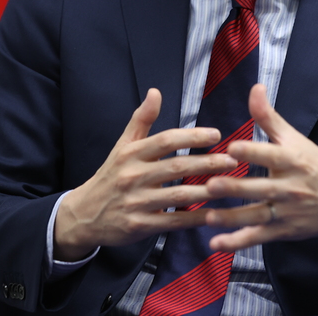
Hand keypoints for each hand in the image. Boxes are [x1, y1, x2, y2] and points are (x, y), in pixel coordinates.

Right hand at [53, 88, 238, 260]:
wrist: (84, 214)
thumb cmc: (110, 176)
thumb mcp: (122, 146)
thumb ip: (141, 120)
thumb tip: (155, 92)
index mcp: (131, 154)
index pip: (165, 141)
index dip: (192, 137)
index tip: (216, 135)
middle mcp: (133, 176)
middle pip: (176, 167)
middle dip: (207, 163)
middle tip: (233, 160)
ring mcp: (136, 202)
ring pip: (178, 195)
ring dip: (206, 190)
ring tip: (230, 185)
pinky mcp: (140, 226)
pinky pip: (173, 221)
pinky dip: (194, 218)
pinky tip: (213, 214)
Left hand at [204, 84, 317, 254]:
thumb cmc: (315, 166)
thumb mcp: (295, 139)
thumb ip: (270, 116)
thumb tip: (255, 87)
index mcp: (293, 161)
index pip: (271, 155)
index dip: (252, 151)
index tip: (232, 147)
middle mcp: (290, 187)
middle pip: (261, 188)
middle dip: (236, 188)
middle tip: (211, 185)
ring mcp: (286, 212)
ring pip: (257, 216)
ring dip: (232, 218)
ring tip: (208, 216)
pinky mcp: (282, 231)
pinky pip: (258, 237)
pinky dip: (237, 243)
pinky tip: (216, 243)